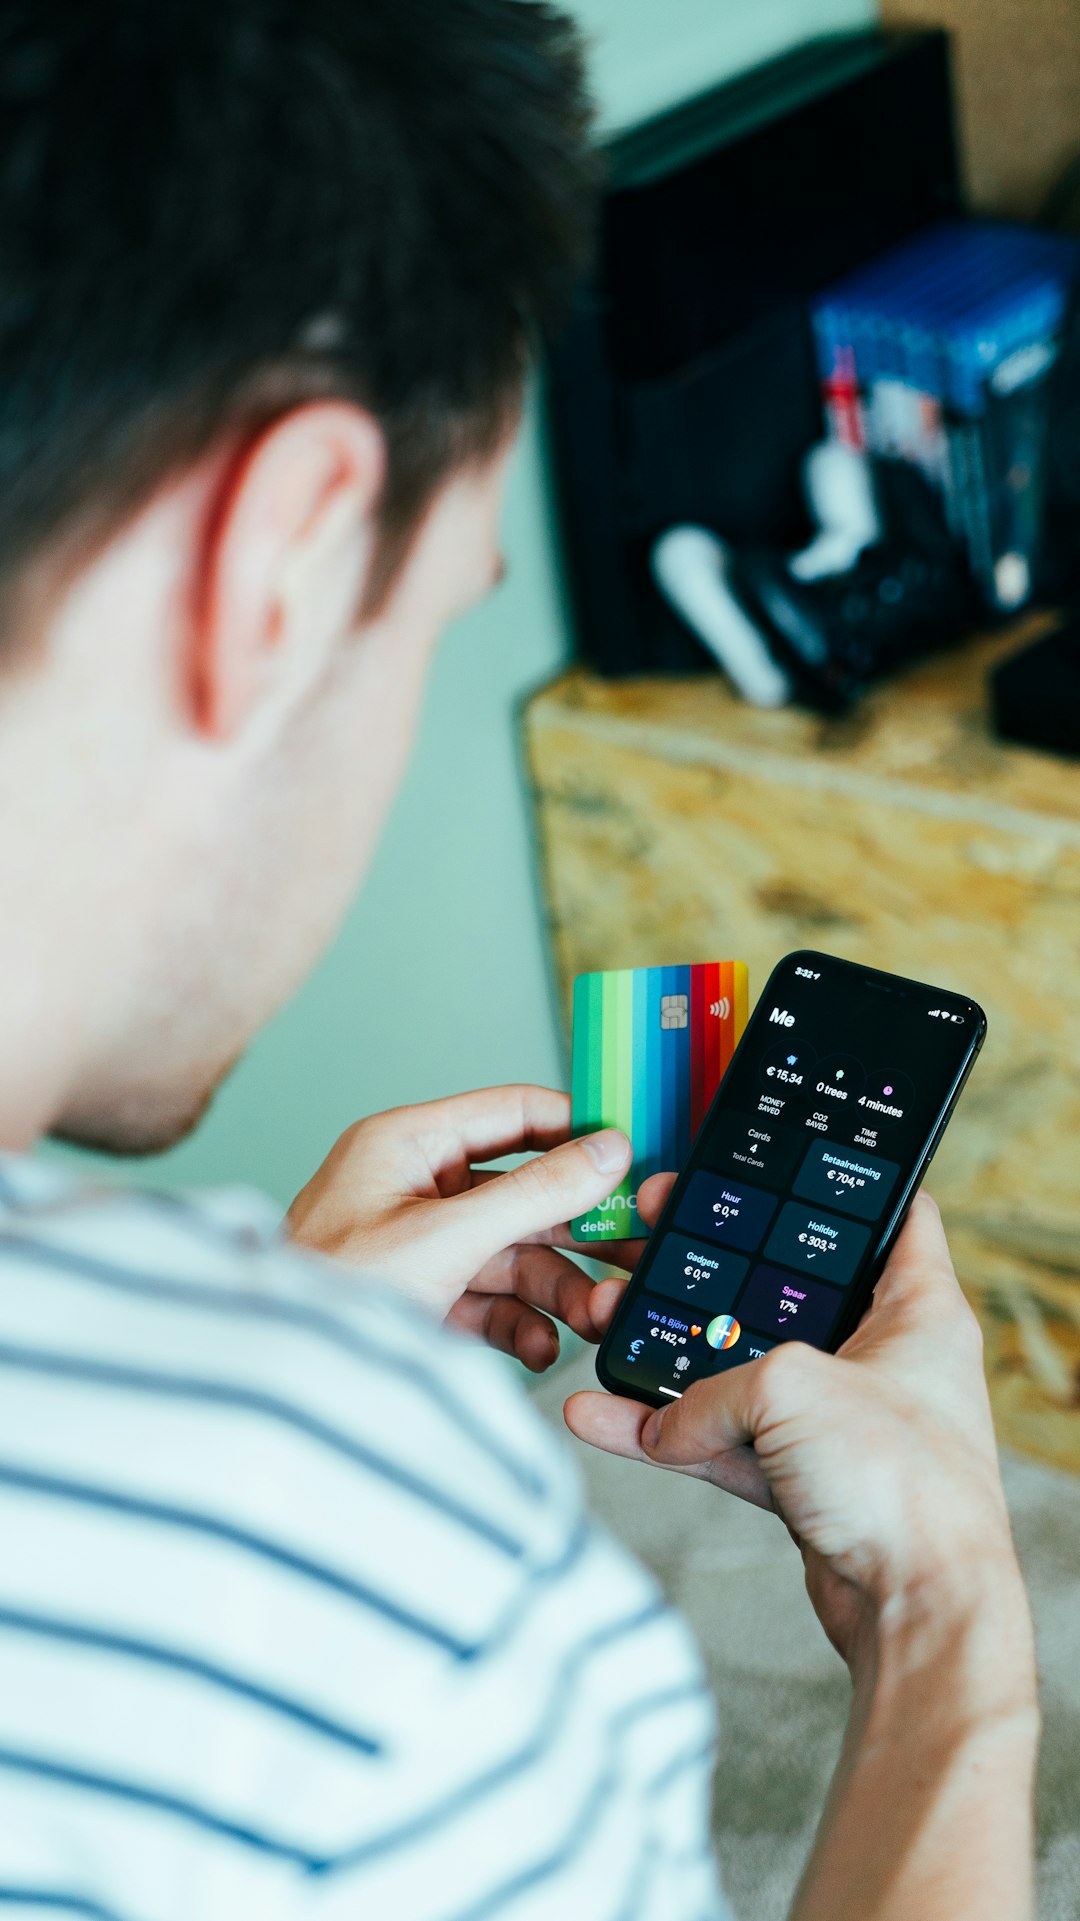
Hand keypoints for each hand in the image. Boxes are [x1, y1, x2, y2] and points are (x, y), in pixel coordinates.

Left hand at [287, 1085, 641, 1372]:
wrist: (281, 1388)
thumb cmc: (330, 1295)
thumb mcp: (445, 1239)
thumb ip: (533, 1193)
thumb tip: (606, 1152)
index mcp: (405, 1145)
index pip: (510, 1113)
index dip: (574, 1130)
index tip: (632, 1155)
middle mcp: (412, 1188)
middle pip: (520, 1192)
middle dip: (575, 1231)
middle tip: (631, 1252)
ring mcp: (417, 1247)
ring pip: (510, 1254)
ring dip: (555, 1288)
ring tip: (595, 1318)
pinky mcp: (420, 1300)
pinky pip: (485, 1300)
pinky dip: (518, 1324)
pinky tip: (543, 1347)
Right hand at [568, 1190, 1030, 1673]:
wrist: (917, 1616)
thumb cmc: (904, 1490)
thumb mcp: (793, 1389)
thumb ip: (713, 1387)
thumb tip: (666, 1420)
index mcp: (916, 1309)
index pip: (889, 1215)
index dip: (834, 1183)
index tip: (772, 1162)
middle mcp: (881, 1360)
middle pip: (783, 1291)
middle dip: (711, 1272)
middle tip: (653, 1239)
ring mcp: (841, 1423)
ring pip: (740, 1370)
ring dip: (671, 1355)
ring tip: (606, 1320)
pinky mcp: (804, 1481)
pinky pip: (719, 1441)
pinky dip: (663, 1432)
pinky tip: (602, 1416)